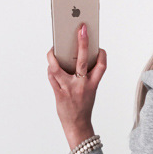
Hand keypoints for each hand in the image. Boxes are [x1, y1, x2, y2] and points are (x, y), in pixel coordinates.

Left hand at [47, 23, 106, 149]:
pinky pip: (51, 76)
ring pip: (57, 67)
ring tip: (54, 49)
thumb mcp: (90, 91)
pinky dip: (50, 69)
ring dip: (53, 55)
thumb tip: (73, 55)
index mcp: (93, 84)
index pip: (101, 66)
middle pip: (82, 60)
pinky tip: (52, 66)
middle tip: (81, 28)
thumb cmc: (83, 106)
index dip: (102, 54)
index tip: (99, 47)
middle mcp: (81, 85)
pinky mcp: (58, 92)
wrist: (77, 125)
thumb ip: (85, 75)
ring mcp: (69, 88)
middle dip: (82, 42)